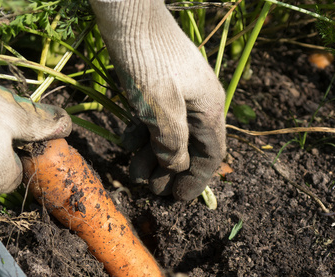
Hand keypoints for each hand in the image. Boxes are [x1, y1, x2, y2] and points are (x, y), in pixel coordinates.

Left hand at [90, 0, 225, 200]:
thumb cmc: (148, 62)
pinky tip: (125, 142)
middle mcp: (197, 103)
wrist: (128, 14)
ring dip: (151, 155)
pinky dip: (141, 133)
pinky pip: (153, 118)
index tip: (178, 200)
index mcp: (208, 109)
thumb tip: (174, 165)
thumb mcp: (162, 110)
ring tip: (131, 171)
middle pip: (188, 147)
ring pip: (168, 134)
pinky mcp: (157, 86)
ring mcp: (177, 93)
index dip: (195, 180)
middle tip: (149, 189)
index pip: (210, 155)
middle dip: (168, 171)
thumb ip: (171, 143)